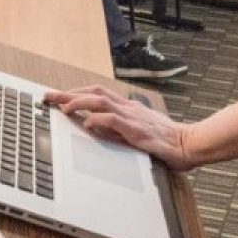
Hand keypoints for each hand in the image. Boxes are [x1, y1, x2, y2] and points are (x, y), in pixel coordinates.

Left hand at [45, 84, 191, 169]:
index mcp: (128, 108)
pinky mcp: (138, 130)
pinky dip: (98, 120)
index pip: (96, 93)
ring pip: (100, 100)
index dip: (75, 92)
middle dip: (68, 93)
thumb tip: (92, 126)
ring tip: (62, 106)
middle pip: (94, 92)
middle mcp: (128, 108)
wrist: (189, 145)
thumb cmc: (165, 141)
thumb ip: (116, 128)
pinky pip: (114, 120)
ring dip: (79, 102)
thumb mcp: (135, 132)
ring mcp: (133, 117)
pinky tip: (87, 123)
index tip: (56, 95)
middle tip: (48, 96)